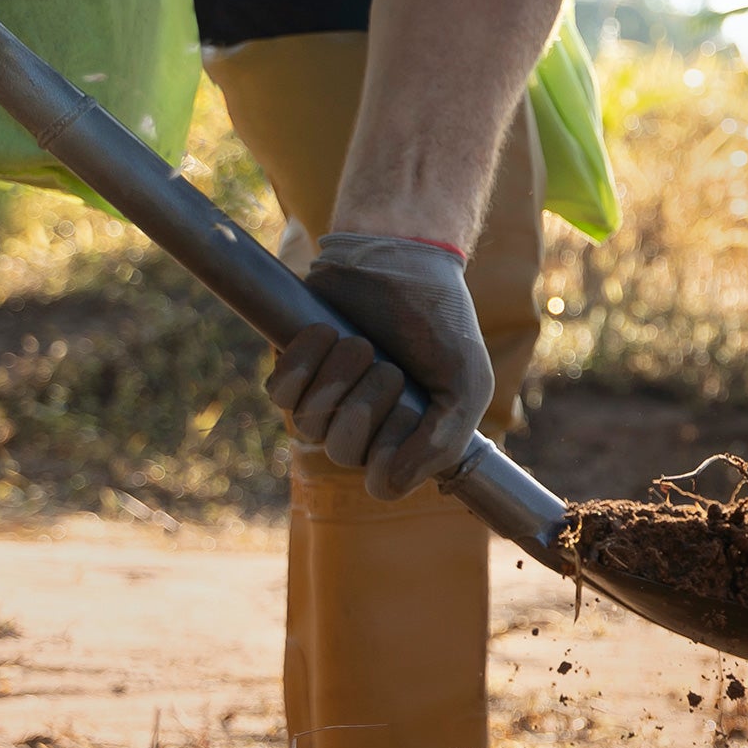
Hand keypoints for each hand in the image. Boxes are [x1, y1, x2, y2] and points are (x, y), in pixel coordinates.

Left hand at [267, 233, 490, 498]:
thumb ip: (444, 441)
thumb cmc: (441, 321)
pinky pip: (280, 394)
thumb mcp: (467, 383)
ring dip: (337, 379)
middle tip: (389, 366)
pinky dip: (303, 363)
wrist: (404, 258)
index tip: (411, 406)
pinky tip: (327, 333)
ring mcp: (328, 397)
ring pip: (308, 425)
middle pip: (341, 452)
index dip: (391, 450)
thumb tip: (386, 489)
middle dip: (366, 405)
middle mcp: (365, 424)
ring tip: (359, 343)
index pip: (382, 483)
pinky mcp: (297, 368)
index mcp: (408, 436)